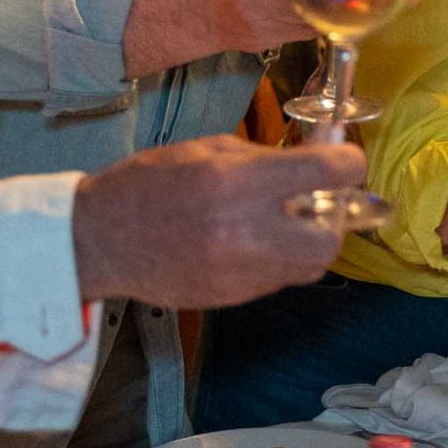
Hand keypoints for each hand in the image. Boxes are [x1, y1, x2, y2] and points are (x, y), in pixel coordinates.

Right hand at [74, 135, 360, 305]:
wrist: (100, 239)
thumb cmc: (151, 182)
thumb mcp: (209, 150)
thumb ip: (266, 157)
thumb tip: (315, 156)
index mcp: (240, 183)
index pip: (329, 173)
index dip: (348, 163)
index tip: (344, 161)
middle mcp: (247, 233)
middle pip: (330, 240)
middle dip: (333, 221)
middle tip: (316, 205)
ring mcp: (241, 272)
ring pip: (308, 267)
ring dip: (305, 242)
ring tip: (280, 223)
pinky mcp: (232, 297)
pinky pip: (276, 279)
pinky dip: (275, 260)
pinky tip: (250, 243)